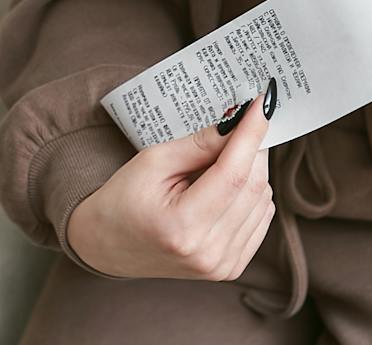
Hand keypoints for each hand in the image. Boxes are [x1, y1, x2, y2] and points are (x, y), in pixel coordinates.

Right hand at [66, 91, 274, 279]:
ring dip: (253, 170)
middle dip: (255, 147)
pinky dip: (253, 193)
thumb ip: (197, 145)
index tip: (261, 104)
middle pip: (254, 187)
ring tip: (223, 158)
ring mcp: (223, 265)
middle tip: (245, 121)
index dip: (251, 135)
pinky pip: (261, 219)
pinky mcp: (231, 267)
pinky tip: (230, 183)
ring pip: (263, 202)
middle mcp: (210, 252)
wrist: (108, 246)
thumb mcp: (152, 162)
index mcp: (184, 227)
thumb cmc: (122, 200)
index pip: (233, 175)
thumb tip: (235, 125)